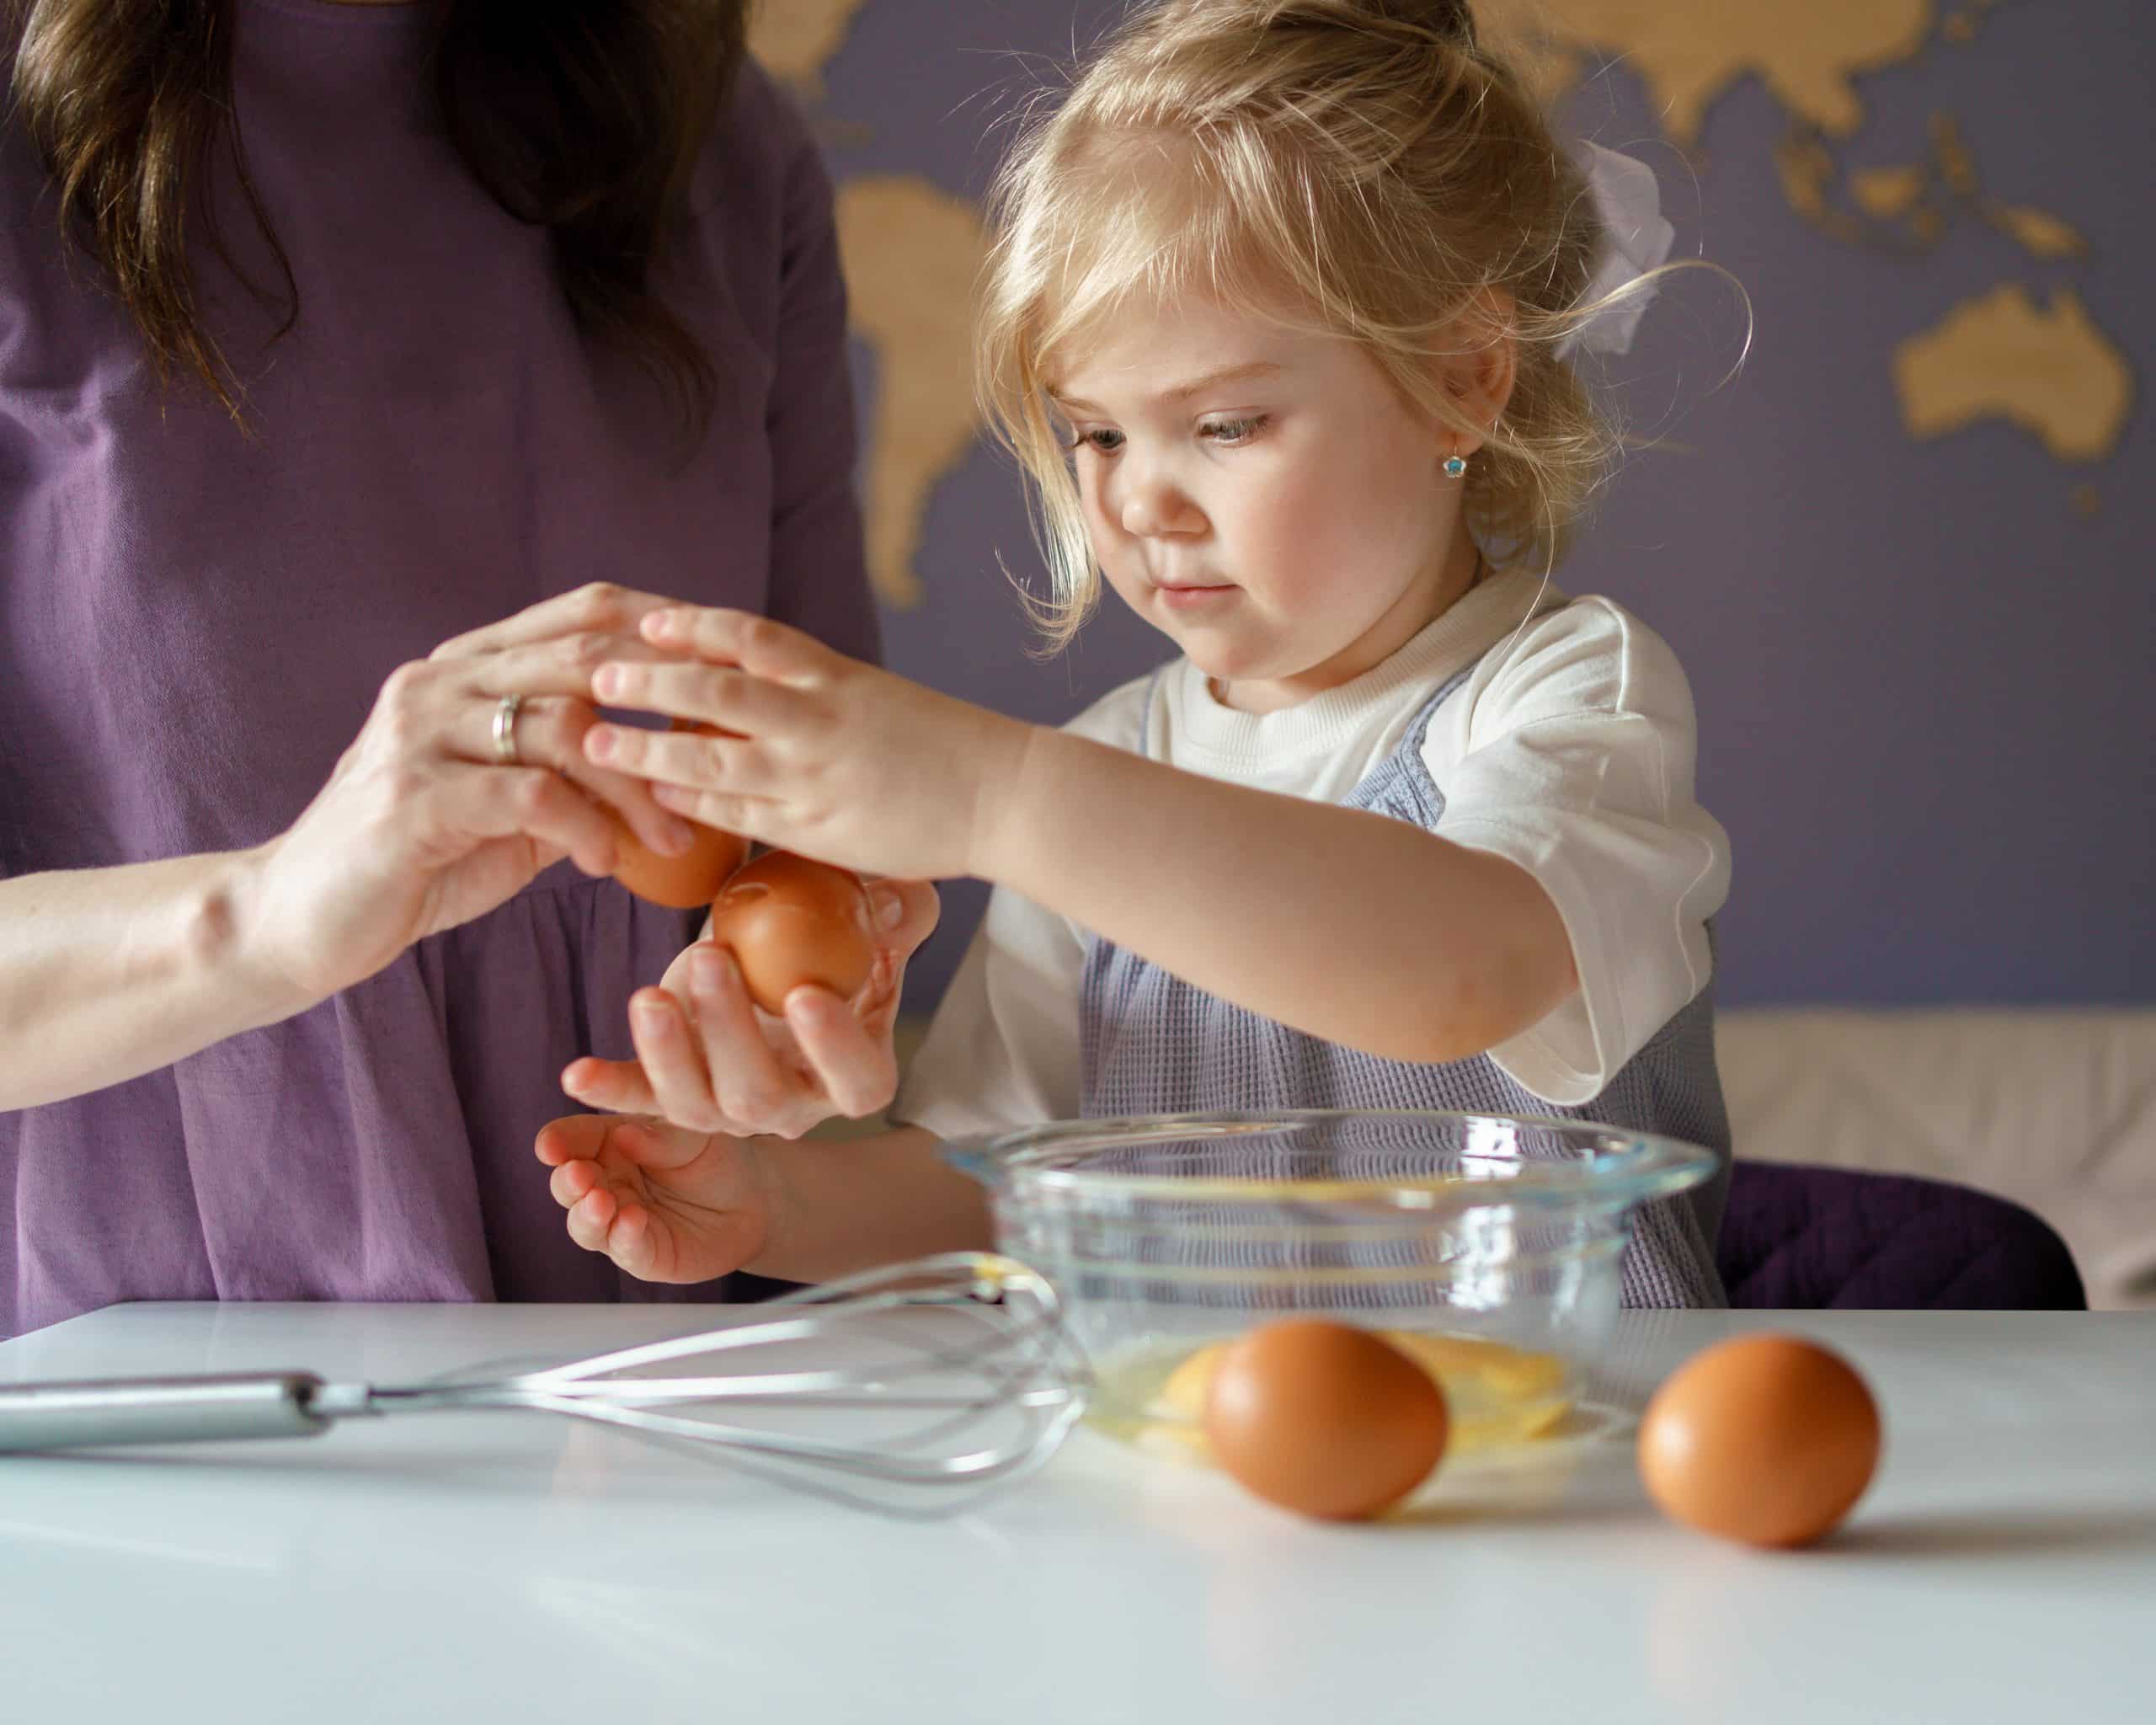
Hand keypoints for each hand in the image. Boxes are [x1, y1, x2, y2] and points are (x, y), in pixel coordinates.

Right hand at [248, 584, 695, 1000]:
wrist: (299, 920)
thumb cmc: (415, 863)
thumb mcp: (507, 809)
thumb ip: (570, 775)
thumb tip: (668, 769)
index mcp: (466, 668)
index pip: (581, 613)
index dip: (664, 626)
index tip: (734, 664)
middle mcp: (441, 681)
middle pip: (584, 655)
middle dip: (669, 699)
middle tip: (730, 744)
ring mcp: (421, 733)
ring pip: (565, 726)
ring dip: (635, 786)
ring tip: (672, 836)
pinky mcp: (413, 796)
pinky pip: (529, 794)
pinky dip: (582, 827)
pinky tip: (604, 863)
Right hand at [535, 1112, 777, 1282]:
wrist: (754, 1198)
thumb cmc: (715, 1155)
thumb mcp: (693, 1133)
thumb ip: (660, 1136)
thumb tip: (626, 1135)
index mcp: (608, 1142)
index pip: (571, 1140)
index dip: (556, 1143)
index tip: (550, 1146)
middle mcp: (607, 1182)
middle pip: (568, 1185)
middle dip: (568, 1181)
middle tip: (578, 1176)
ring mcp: (619, 1220)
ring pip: (585, 1224)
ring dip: (587, 1215)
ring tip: (601, 1202)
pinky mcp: (643, 1253)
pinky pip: (625, 1249)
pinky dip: (624, 1238)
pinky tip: (632, 1222)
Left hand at [559, 877, 939, 1137]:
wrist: (780, 951)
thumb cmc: (840, 934)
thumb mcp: (879, 919)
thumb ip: (901, 910)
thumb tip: (896, 899)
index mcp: (854, 1073)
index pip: (856, 1081)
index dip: (834, 1048)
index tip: (806, 995)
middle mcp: (794, 1104)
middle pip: (762, 1098)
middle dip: (732, 1034)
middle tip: (712, 960)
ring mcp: (729, 1106)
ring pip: (697, 1106)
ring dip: (669, 1055)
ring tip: (649, 995)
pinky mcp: (675, 1091)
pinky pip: (641, 1100)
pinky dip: (610, 1088)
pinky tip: (577, 1073)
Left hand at [580, 607, 1036, 881]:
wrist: (1003, 794)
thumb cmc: (941, 744)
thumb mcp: (874, 696)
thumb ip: (812, 689)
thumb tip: (741, 679)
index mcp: (836, 675)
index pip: (749, 637)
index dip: (690, 626)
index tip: (642, 619)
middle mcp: (820, 720)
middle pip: (716, 691)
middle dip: (649, 680)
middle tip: (596, 675)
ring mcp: (816, 778)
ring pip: (714, 758)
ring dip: (648, 748)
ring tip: (597, 741)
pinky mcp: (820, 830)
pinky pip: (741, 816)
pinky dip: (694, 803)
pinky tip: (656, 794)